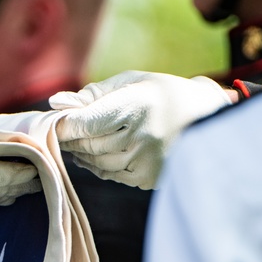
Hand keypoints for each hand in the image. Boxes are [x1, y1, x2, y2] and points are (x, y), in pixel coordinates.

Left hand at [51, 71, 231, 189]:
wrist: (210, 121)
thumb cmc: (164, 95)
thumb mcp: (133, 82)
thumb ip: (94, 94)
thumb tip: (57, 103)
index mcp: (136, 105)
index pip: (85, 122)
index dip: (64, 124)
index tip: (52, 122)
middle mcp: (141, 135)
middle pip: (87, 144)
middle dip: (71, 138)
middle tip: (62, 131)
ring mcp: (145, 160)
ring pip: (96, 162)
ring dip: (82, 152)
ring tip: (81, 140)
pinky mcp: (147, 178)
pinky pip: (110, 174)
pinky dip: (98, 165)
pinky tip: (99, 153)